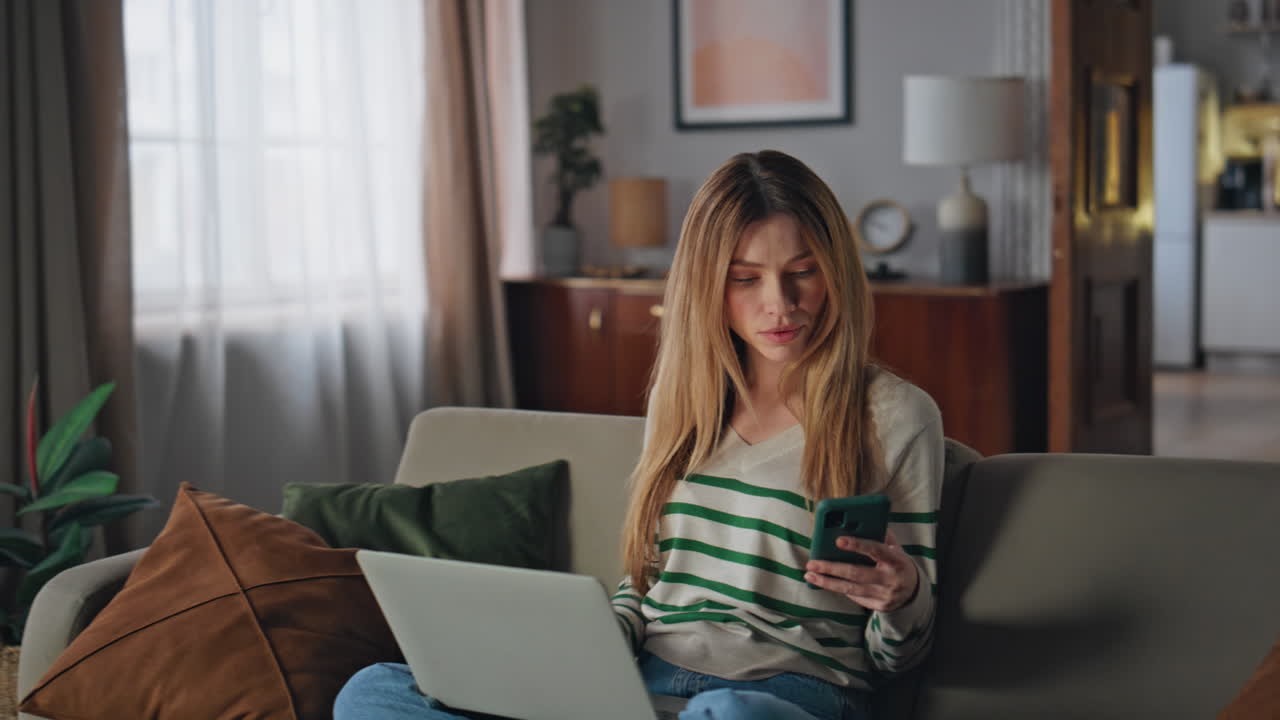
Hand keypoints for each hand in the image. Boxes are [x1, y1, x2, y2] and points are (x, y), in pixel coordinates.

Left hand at [804, 529, 919, 612]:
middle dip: (831, 568)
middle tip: (812, 562)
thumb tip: (858, 522)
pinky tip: (826, 582)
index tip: (838, 540)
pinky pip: (855, 597)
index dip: (857, 545)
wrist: (915, 591)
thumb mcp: (896, 548)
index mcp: (896, 560)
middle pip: (856, 573)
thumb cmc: (898, 563)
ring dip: (827, 582)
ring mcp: (885, 595)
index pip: (875, 550)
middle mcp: (891, 579)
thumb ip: (880, 536)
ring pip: (851, 589)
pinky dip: (839, 588)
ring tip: (810, 574)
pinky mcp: (879, 606)